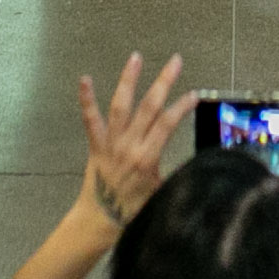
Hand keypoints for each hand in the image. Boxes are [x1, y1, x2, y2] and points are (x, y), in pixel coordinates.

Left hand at [74, 52, 191, 236]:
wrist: (101, 220)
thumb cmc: (134, 210)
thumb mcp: (162, 192)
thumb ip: (175, 174)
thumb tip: (194, 164)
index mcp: (147, 157)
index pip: (167, 124)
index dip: (182, 107)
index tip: (194, 94)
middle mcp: (129, 145)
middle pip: (149, 107)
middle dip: (163, 82)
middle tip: (175, 61)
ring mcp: (111, 142)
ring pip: (121, 106)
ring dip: (129, 80)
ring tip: (136, 58)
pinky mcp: (96, 144)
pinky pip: (90, 119)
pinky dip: (87, 99)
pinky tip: (84, 79)